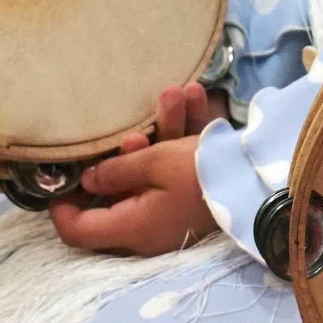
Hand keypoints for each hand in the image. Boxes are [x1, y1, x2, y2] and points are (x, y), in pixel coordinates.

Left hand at [49, 84, 222, 255]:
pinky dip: (186, 136)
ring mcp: (172, 212)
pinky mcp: (196, 197)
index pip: (77, 230)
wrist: (262, 183)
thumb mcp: (155, 163)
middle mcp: (147, 226)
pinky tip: (198, 97)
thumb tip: (90, 179)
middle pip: (117, 191)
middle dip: (124, 149)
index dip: (60, 205)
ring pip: (154, 172)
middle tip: (134, 125)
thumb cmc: (202, 175)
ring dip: (163, 131)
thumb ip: (116, 170)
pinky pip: (181, 168)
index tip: (61, 174)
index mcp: (130, 226)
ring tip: (175, 92)